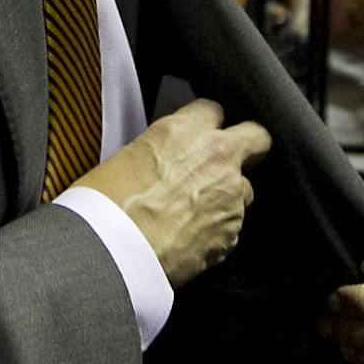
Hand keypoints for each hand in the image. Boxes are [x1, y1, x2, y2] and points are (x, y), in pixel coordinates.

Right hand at [78, 98, 266, 287]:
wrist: (115, 253)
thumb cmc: (108, 206)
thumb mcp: (126, 158)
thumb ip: (161, 150)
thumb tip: (165, 159)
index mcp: (185, 131)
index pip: (212, 110)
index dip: (206, 124)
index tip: (199, 134)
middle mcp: (217, 158)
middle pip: (256, 138)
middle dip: (245, 147)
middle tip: (225, 161)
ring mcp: (231, 197)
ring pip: (246, 188)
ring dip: (227, 195)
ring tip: (194, 211)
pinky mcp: (232, 233)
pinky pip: (233, 224)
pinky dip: (217, 228)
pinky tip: (189, 235)